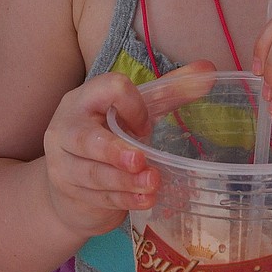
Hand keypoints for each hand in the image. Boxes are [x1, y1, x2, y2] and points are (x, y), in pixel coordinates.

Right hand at [42, 62, 215, 239]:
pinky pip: (97, 196)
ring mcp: (62, 161)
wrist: (71, 180)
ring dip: (124, 181)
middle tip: (140, 161)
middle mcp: (66, 127)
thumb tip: (209, 70)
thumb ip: (171, 92)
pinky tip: (145, 201)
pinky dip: (124, 199)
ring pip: (92, 173)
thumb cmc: (110, 135)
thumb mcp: (136, 112)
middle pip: (86, 138)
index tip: (147, 123)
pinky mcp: (68, 190)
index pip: (106, 89)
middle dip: (113, 151)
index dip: (131, 104)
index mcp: (85, 98)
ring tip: (153, 185)